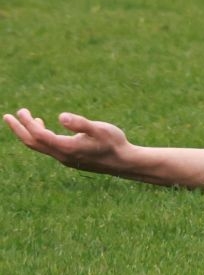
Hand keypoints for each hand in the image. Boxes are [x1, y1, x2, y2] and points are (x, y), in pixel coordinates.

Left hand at [6, 108, 145, 178]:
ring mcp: (63, 158)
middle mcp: (61, 155)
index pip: (39, 135)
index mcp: (66, 147)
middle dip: (19, 130)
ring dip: (28, 133)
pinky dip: (39, 137)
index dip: (28, 123)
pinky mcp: (68, 158)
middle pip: (32, 143)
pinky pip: (47, 148)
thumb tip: (60, 117)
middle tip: (8, 116)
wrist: (122, 163)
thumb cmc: (114, 143)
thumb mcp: (100, 129)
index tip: (20, 111)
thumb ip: (80, 123)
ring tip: (23, 119)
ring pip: (38, 146)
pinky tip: (44, 127)